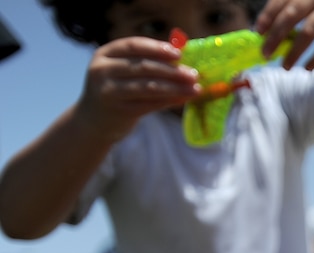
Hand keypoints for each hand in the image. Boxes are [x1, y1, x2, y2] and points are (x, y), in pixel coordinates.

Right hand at [75, 37, 200, 139]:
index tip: (179, 54)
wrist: (94, 121)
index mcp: (104, 54)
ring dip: (175, 88)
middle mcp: (103, 70)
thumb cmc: (116, 90)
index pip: (133, 45)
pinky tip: (184, 99)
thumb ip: (145, 61)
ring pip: (148, 87)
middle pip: (143, 67)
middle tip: (193, 74)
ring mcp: (109, 91)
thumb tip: (182, 55)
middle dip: (172, 71)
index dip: (157, 48)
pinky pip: (150, 104)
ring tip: (195, 89)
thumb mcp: (122, 71)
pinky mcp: (119, 110)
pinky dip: (169, 101)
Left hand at [256, 0, 313, 69]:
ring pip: (310, 31)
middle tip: (265, 54)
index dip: (269, 14)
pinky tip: (307, 68)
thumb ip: (294, 9)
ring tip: (284, 67)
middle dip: (276, 35)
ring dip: (294, 51)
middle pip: (293, 13)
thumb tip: (266, 32)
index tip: (258, 32)